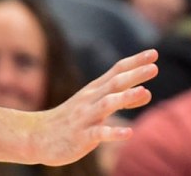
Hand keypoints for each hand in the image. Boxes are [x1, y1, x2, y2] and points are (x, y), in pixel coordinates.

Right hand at [31, 49, 157, 165]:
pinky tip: (129, 133)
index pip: (117, 70)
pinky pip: (98, 134)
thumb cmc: (73, 119)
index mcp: (95, 90)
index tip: (154, 53)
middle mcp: (90, 100)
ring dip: (126, 98)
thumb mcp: (97, 105)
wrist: (36, 137)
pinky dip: (113, 133)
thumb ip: (122, 99)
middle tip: (154, 67)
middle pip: (114, 84)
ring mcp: (85, 117)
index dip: (135, 61)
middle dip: (134, 75)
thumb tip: (147, 92)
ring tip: (145, 92)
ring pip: (106, 105)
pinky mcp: (80, 137)